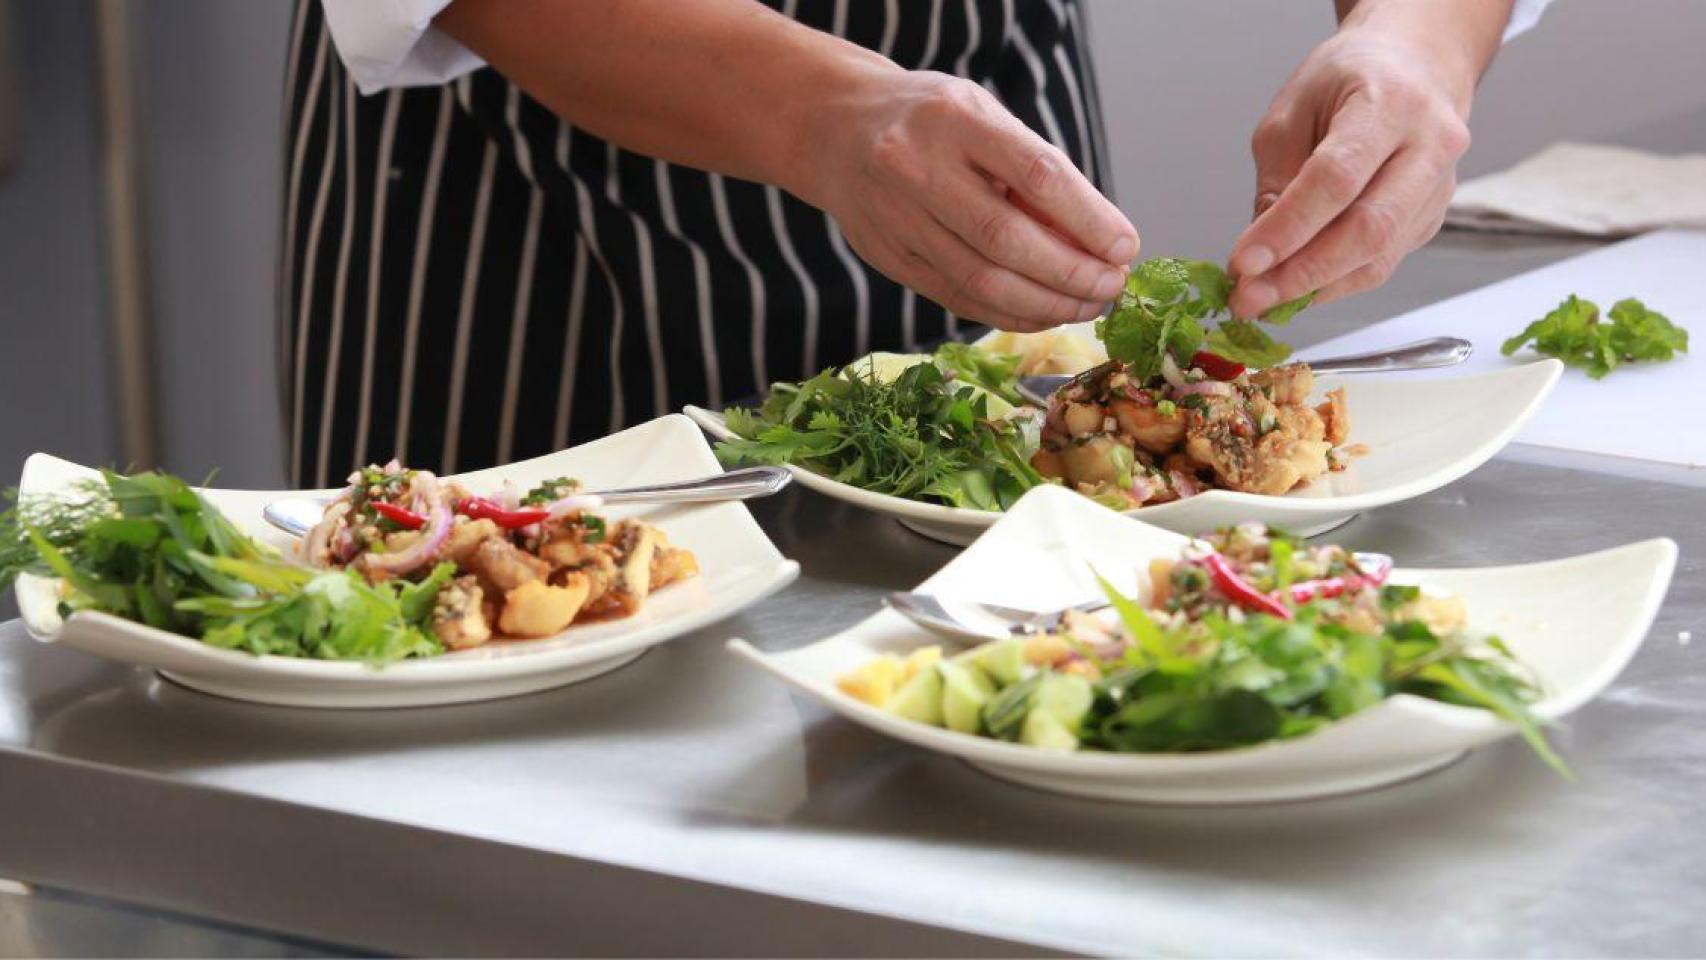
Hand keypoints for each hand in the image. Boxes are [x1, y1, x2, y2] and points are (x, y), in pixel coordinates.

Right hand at [793, 70, 1139, 331]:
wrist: (838, 130)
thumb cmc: (932, 121)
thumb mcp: (984, 116)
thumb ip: (1033, 170)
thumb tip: (1099, 240)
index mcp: (956, 119)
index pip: (1036, 174)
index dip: (1088, 219)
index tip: (1125, 248)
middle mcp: (918, 167)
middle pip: (1006, 238)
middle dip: (1071, 273)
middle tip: (1112, 286)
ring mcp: (897, 217)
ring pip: (981, 280)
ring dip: (1046, 304)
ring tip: (1088, 305)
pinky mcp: (889, 258)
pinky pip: (958, 299)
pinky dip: (1009, 313)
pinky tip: (1044, 313)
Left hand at [1227, 16, 1483, 318]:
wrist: (1415, 65)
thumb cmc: (1348, 81)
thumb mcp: (1292, 111)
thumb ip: (1277, 179)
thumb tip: (1259, 253)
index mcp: (1391, 103)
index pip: (1337, 178)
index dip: (1287, 227)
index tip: (1242, 263)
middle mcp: (1430, 145)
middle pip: (1368, 229)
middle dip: (1301, 274)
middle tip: (1248, 298)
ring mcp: (1439, 186)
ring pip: (1378, 257)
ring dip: (1314, 288)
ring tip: (1261, 299)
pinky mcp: (1432, 217)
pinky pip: (1381, 262)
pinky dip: (1333, 282)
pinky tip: (1295, 287)